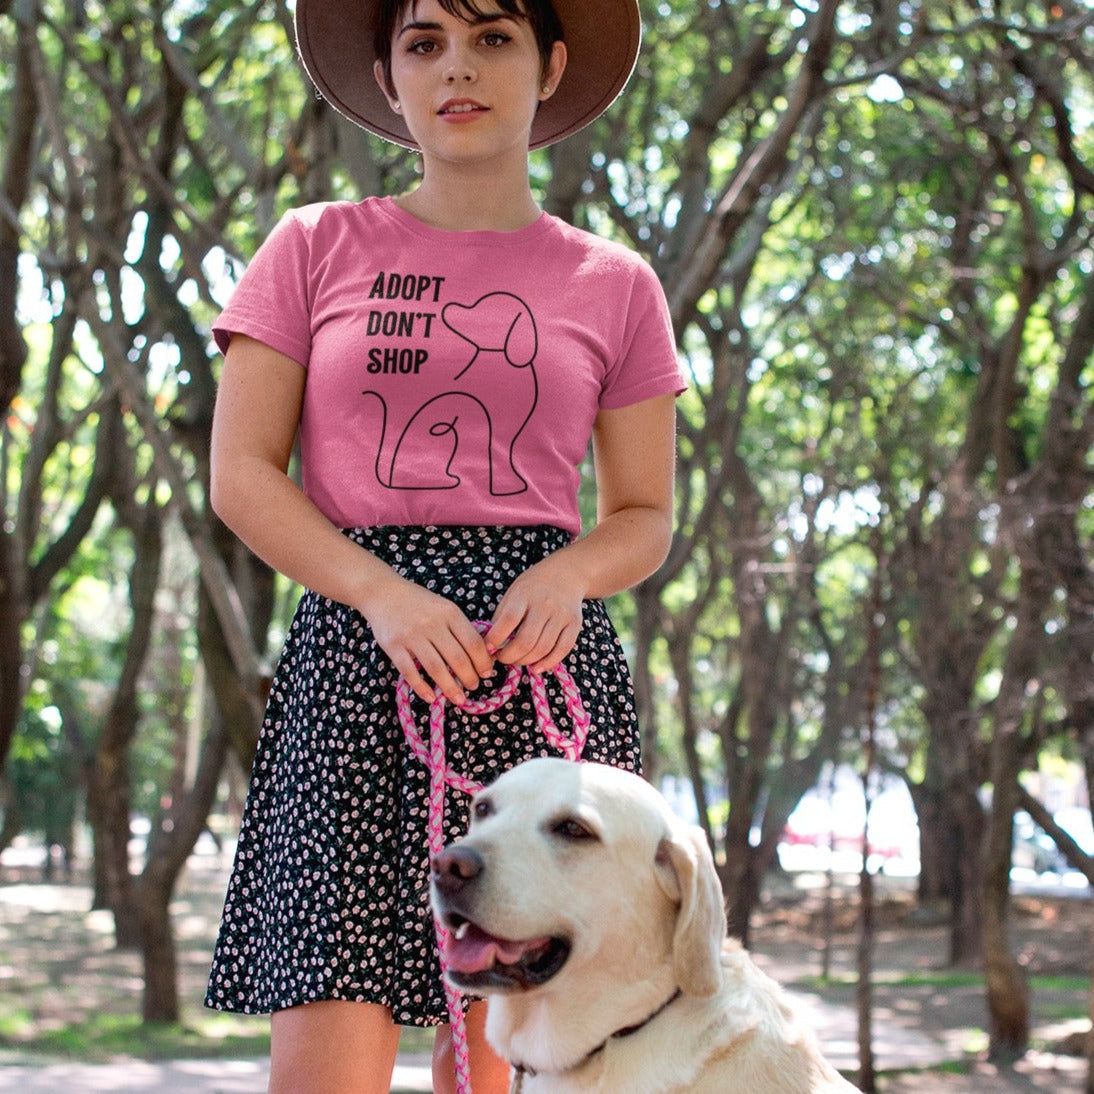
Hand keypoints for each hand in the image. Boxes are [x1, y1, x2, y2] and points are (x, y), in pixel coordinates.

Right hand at [363, 576, 493, 704]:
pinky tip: (431, 697)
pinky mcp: (393, 646)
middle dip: (469, 677)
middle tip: (474, 687)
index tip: (487, 673)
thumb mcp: (444, 607)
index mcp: (449, 612)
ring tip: (459, 699)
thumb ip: (460, 628)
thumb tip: (482, 655)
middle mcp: (432, 624)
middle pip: (457, 658)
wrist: (383, 593)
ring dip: (450, 688)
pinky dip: (422, 688)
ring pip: (436, 668)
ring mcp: (411, 635)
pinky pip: (410, 672)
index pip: (473, 642)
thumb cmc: (419, 602)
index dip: (483, 661)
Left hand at [485, 556, 584, 673]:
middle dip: (509, 656)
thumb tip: (490, 647)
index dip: (496, 638)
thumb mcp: (512, 594)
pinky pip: (562, 649)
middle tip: (502, 658)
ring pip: (543, 648)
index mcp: (524, 594)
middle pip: (526, 640)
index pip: (509, 620)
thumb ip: (502, 618)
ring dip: (526, 661)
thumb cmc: (532, 588)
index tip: (488, 648)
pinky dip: (548, 663)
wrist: (566, 575)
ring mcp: (562, 615)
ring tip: (517, 661)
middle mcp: (545, 604)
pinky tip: (536, 668)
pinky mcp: (575, 624)